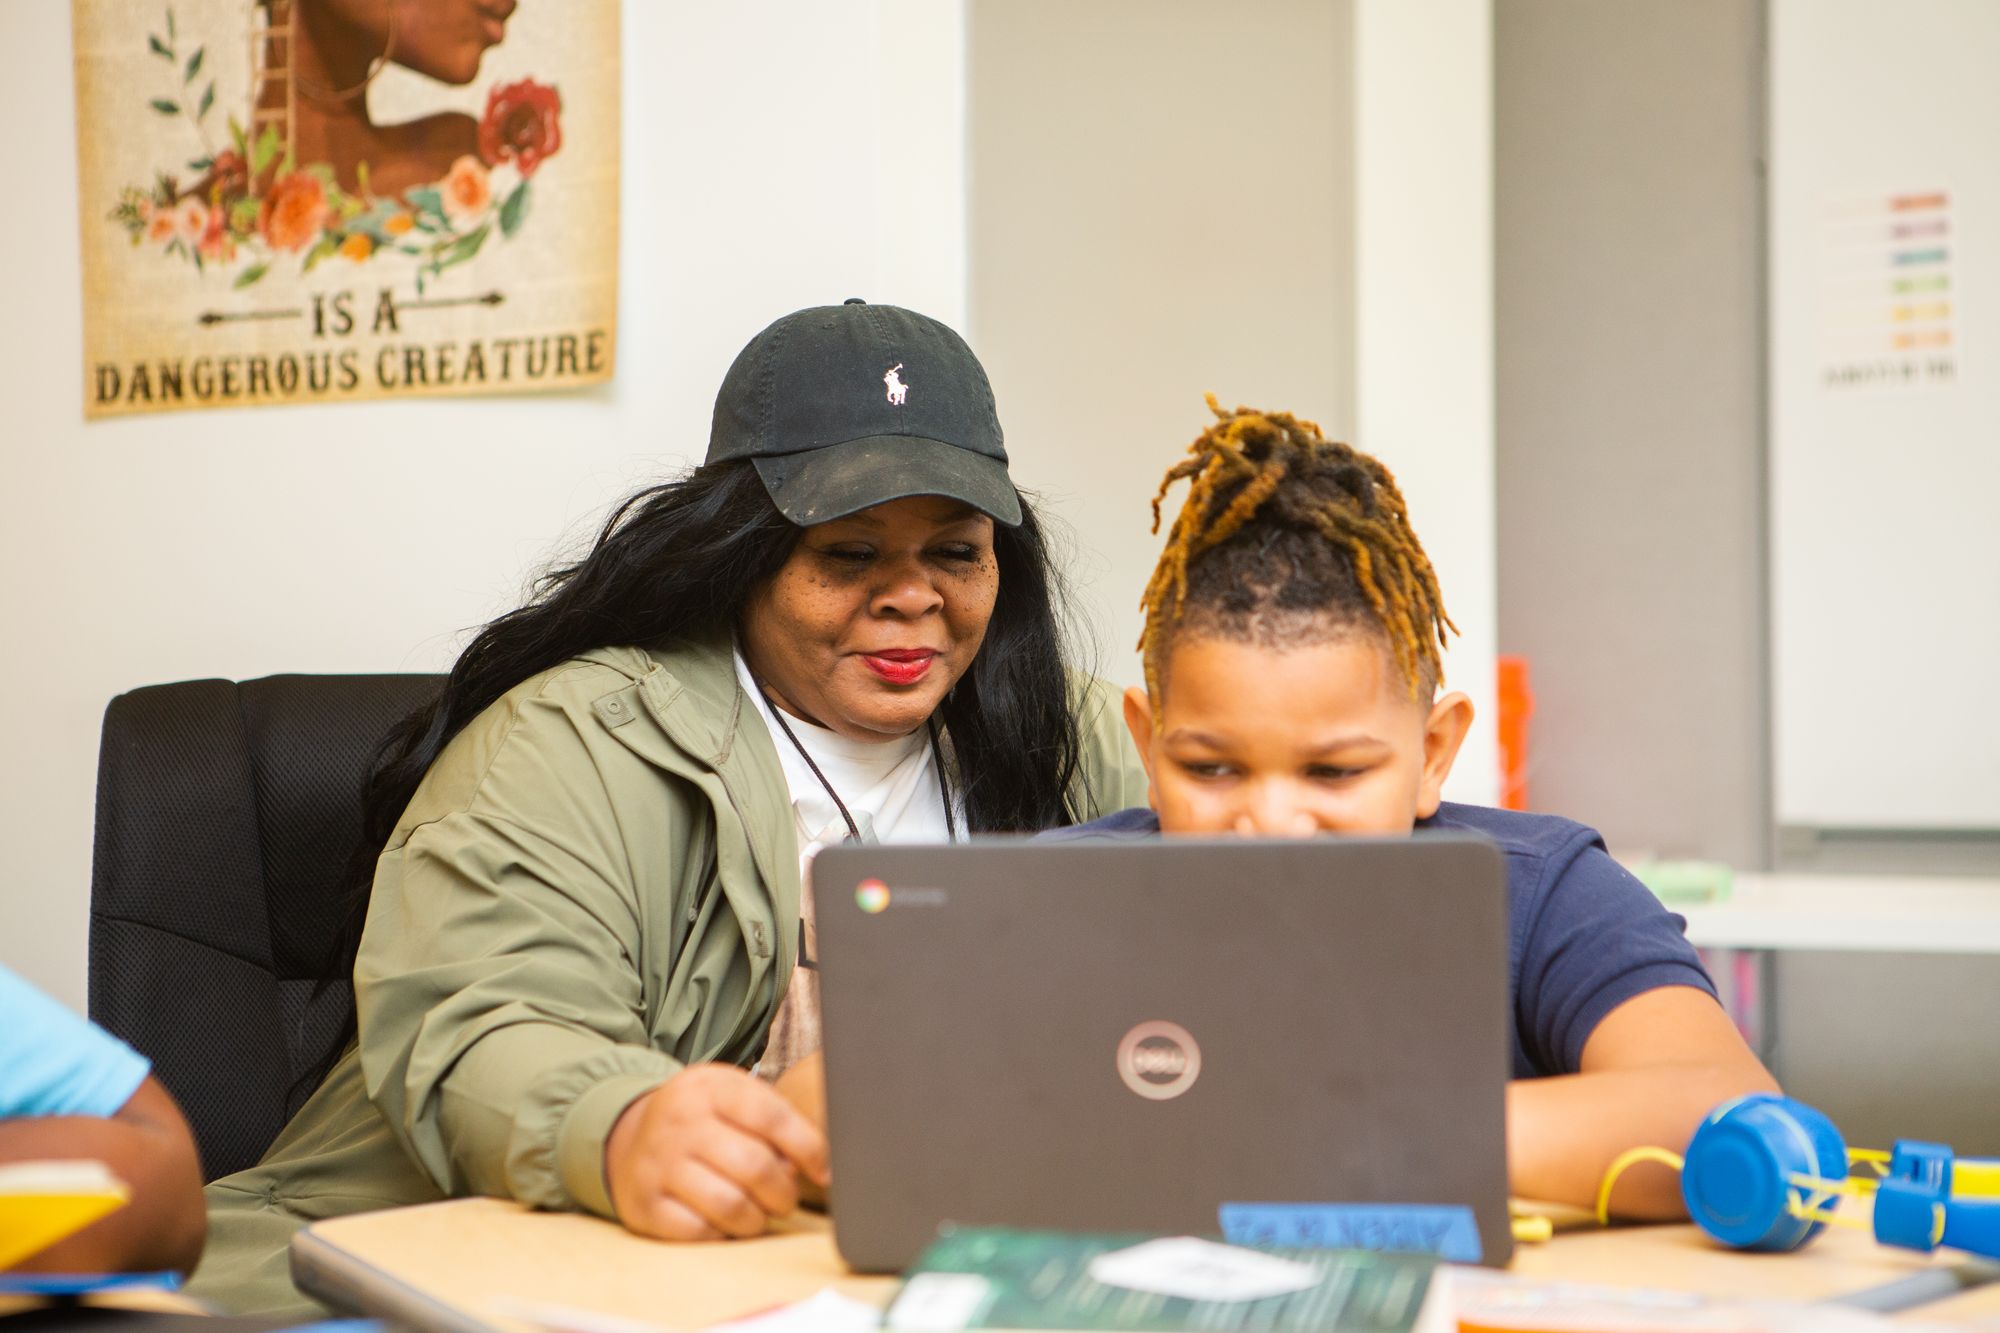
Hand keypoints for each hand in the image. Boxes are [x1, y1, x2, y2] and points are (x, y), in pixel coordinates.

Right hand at [605, 1063, 830, 1241]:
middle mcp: (680, 1122)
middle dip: (784, 1192)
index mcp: (710, 1087)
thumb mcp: (734, 1097)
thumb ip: (777, 1121)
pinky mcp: (645, 1205)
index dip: (809, 1149)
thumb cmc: (703, 1119)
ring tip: (759, 1212)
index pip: (771, 1117)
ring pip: (730, 1205)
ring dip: (758, 1219)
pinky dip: (722, 1234)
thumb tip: (822, 1165)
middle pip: (755, 1167)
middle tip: (785, 1198)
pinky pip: (700, 1233)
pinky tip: (725, 1222)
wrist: (629, 1135)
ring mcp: (658, 1164)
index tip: (825, 1171)